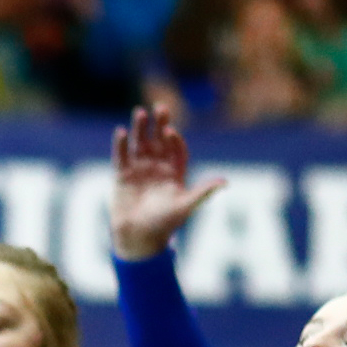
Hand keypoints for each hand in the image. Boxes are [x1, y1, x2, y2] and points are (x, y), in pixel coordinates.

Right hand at [110, 105, 225, 259]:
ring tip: (140, 113)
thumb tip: (225, 182)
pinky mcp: (122, 176)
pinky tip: (122, 132)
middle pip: (159, 141)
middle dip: (159, 124)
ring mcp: (139, 170)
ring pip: (140, 144)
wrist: (139, 238)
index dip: (174, 140)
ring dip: (140, 129)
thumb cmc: (164, 224)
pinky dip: (121, 145)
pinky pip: (121, 157)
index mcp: (174, 173)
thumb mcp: (185, 206)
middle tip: (161, 108)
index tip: (171, 132)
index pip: (176, 150)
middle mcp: (157, 168)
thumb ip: (203, 192)